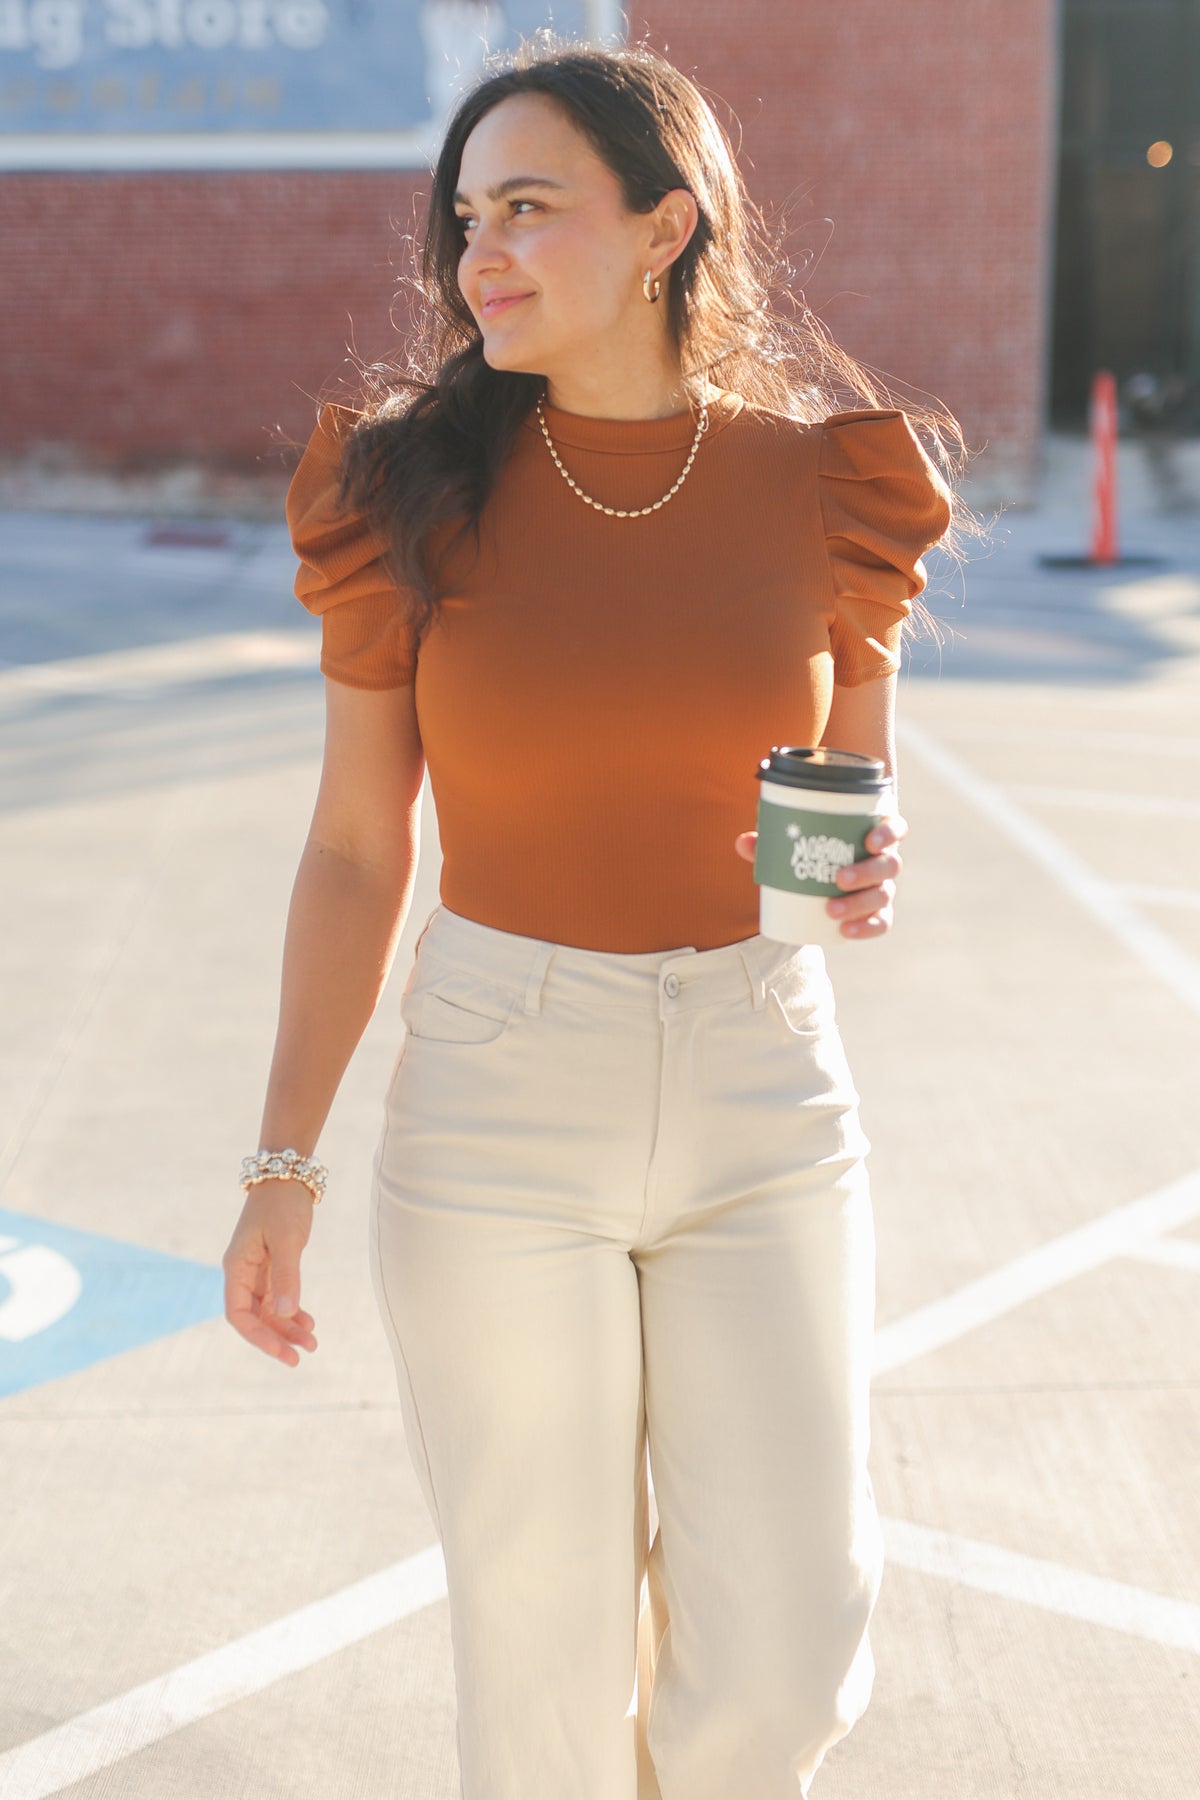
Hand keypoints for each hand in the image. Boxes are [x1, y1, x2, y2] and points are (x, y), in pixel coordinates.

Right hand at [222, 1181, 318, 1366]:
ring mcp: (256, 1271)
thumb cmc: (283, 1204)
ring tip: (312, 1342)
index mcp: (236, 1267)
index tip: (283, 1351)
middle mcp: (242, 1273)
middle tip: (302, 1356)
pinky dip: (292, 1312)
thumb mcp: (286, 1240)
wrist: (288, 1176)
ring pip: (268, 1311)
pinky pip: (278, 1298)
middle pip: (253, 1318)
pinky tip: (309, 1322)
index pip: (238, 1314)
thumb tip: (285, 1314)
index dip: (258, 1337)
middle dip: (276, 1338)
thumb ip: (286, 1276)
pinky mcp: (271, 1267)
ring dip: (287, 1327)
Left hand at [734, 812, 907, 938]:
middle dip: (867, 872)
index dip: (889, 833)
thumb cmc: (810, 852)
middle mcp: (884, 860)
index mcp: (872, 835)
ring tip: (831, 910)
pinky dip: (866, 928)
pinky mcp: (877, 913)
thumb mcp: (793, 845)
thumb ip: (770, 843)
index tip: (869, 841)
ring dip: (860, 903)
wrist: (818, 880)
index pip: (895, 827)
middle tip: (839, 878)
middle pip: (890, 864)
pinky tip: (847, 932)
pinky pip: (882, 922)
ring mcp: (883, 888)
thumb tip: (743, 843)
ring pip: (884, 894)